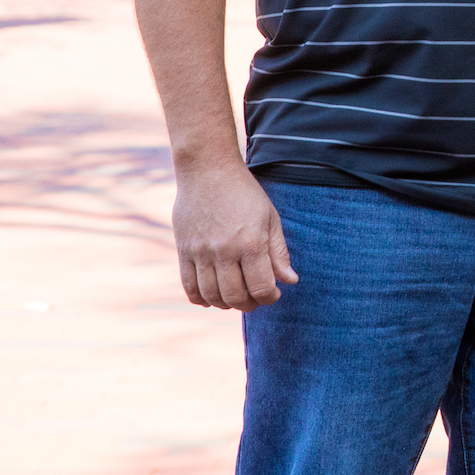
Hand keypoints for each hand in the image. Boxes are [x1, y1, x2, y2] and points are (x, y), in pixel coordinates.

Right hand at [172, 160, 298, 310]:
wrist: (208, 170)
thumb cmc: (245, 193)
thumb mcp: (270, 218)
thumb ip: (279, 252)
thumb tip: (290, 281)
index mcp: (250, 242)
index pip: (261, 288)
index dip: (270, 297)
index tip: (273, 293)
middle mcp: (224, 251)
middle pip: (235, 297)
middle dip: (250, 304)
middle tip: (256, 297)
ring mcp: (201, 252)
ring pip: (212, 296)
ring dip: (226, 304)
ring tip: (236, 295)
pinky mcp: (183, 251)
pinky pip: (189, 288)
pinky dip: (202, 299)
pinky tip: (213, 295)